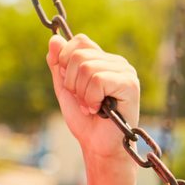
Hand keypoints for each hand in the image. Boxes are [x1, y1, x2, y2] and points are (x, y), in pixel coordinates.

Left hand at [47, 34, 140, 162]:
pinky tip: (98, 109)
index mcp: (103, 60)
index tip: (70, 85)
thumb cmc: (84, 119)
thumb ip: (58, 65)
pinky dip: (91, 98)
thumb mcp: (65, 88)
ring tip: (91, 106)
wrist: (97, 145)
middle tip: (82, 100)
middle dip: (71, 83)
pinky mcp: (130, 85)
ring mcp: (126, 72)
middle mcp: (117, 62)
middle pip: (78, 55)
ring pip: (86, 67)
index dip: (65, 61)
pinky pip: (98, 80)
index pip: (79, 41)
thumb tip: (54, 39)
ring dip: (81, 93)